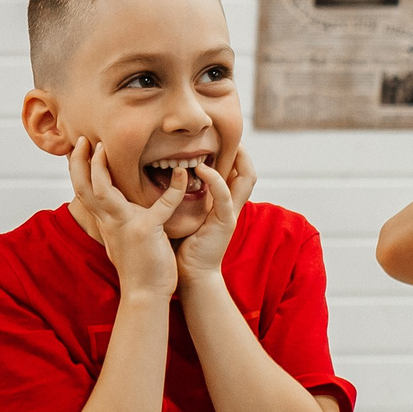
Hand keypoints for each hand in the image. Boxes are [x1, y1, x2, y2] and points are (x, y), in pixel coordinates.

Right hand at [68, 137, 183, 300]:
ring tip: (104, 147)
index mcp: (105, 221)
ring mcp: (125, 225)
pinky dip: (174, 189)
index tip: (79, 148)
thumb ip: (114, 220)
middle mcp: (109, 221)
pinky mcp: (146, 231)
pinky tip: (183, 174)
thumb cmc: (138, 266)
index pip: (83, 190)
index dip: (78, 168)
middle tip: (83, 140)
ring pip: (101, 191)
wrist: (146, 293)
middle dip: (79, 162)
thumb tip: (108, 208)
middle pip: (82, 187)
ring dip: (100, 167)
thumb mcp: (120, 238)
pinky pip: (160, 206)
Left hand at [177, 149, 257, 284]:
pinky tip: (201, 169)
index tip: (220, 140)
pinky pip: (225, 197)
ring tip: (227, 144)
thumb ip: (181, 198)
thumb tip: (164, 178)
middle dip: (242, 153)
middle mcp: (230, 208)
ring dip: (237, 159)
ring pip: (245, 180)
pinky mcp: (225, 223)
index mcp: (221, 206)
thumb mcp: (184, 216)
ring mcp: (230, 215)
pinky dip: (216, 180)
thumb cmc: (182, 247)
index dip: (233, 157)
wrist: (190, 275)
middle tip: (232, 136)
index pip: (236, 175)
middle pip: (248, 173)